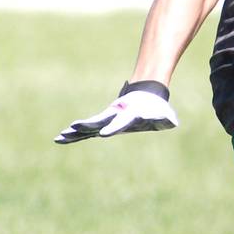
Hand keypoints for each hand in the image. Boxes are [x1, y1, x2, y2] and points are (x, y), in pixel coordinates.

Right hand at [55, 85, 178, 143]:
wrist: (146, 95)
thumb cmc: (156, 108)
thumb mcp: (164, 116)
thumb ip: (167, 119)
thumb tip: (172, 123)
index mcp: (129, 114)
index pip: (120, 122)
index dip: (113, 127)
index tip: (104, 134)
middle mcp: (115, 116)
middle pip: (98, 122)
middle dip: (86, 126)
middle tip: (73, 128)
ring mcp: (107, 119)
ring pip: (89, 127)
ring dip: (75, 132)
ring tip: (60, 137)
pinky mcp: (103, 122)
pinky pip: (87, 131)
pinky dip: (75, 135)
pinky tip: (62, 138)